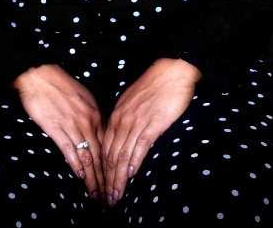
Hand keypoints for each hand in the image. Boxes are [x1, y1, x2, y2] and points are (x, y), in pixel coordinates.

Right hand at [12, 64, 106, 199]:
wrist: (40, 75)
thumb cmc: (60, 84)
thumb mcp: (83, 97)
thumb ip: (91, 116)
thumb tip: (97, 133)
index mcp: (96, 113)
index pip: (108, 145)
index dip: (113, 166)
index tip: (116, 180)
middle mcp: (88, 121)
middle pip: (101, 155)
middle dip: (106, 178)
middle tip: (110, 196)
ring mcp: (72, 125)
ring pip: (87, 157)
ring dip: (93, 179)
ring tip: (98, 195)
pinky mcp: (56, 128)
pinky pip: (70, 150)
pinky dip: (76, 166)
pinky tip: (81, 178)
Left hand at [102, 58, 201, 205]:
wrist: (171, 71)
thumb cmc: (154, 86)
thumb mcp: (132, 102)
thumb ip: (125, 120)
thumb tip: (123, 139)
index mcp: (116, 115)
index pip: (104, 148)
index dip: (101, 170)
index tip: (101, 187)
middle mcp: (122, 119)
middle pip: (109, 155)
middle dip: (106, 180)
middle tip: (106, 200)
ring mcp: (137, 121)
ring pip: (122, 155)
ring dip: (118, 178)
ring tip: (116, 196)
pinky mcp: (153, 123)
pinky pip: (140, 146)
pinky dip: (134, 162)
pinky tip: (131, 175)